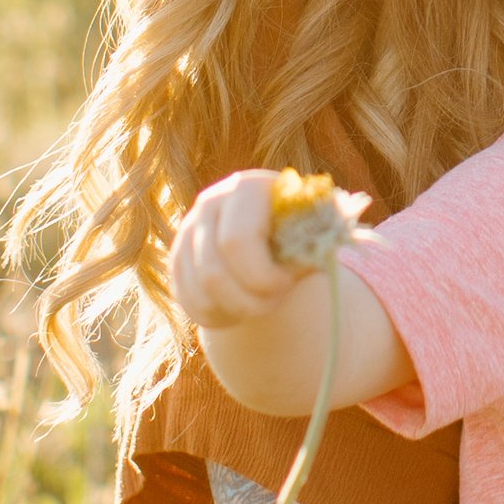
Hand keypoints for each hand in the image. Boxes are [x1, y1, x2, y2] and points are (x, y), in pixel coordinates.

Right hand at [169, 170, 307, 328]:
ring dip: (234, 310)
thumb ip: (319, 240)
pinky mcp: (177, 258)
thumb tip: (326, 249)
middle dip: (248, 300)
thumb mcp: (315, 233)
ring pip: (199, 292)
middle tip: (274, 302)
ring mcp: (188, 231)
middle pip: (212, 272)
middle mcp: (210, 203)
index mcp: (248, 188)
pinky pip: (187, 300)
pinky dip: (216, 315)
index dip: (262, 276)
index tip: (286, 286)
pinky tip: (239, 309)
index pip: (237, 240)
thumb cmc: (301, 232)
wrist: (274, 237)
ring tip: (261, 306)